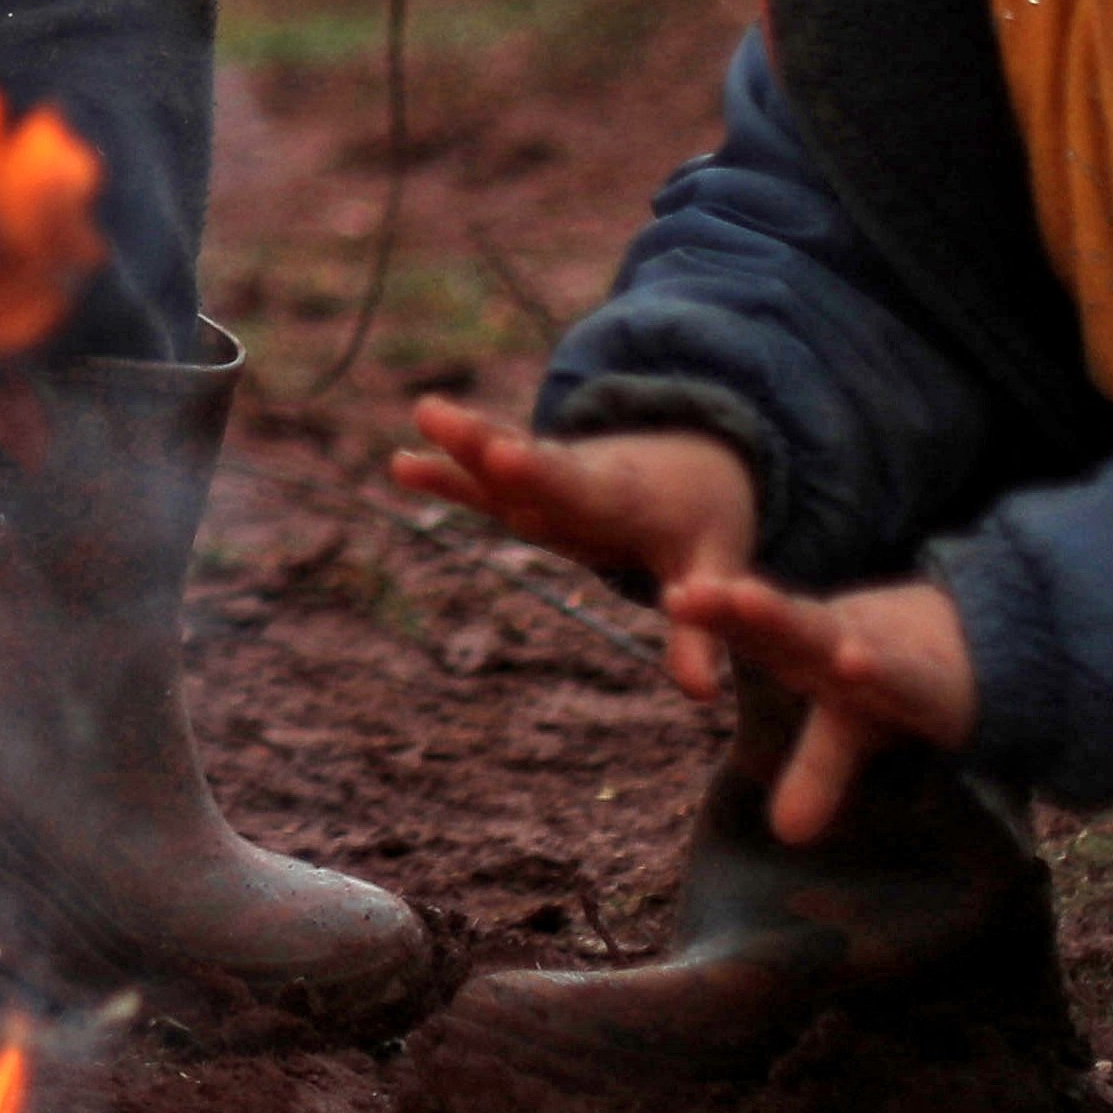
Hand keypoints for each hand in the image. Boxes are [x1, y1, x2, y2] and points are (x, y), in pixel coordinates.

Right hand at [391, 398, 760, 701]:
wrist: (695, 464)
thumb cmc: (700, 526)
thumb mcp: (711, 572)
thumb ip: (697, 635)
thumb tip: (702, 698)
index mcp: (619, 497)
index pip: (575, 488)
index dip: (540, 476)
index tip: (508, 458)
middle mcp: (576, 480)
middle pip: (526, 465)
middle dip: (485, 447)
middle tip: (440, 419)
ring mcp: (548, 478)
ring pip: (497, 461)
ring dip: (460, 443)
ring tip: (421, 415)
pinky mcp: (528, 482)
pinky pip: (482, 478)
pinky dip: (448, 470)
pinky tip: (401, 462)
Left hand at [659, 573, 979, 841]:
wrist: (991, 650)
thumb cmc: (902, 684)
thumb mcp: (856, 731)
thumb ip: (815, 773)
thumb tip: (787, 835)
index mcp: (811, 650)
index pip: (754, 631)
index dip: (714, 614)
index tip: (670, 594)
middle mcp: (839, 643)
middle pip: (779, 622)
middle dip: (734, 609)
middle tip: (686, 594)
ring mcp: (882, 653)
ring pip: (828, 632)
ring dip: (786, 618)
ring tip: (744, 600)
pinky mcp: (926, 678)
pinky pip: (897, 672)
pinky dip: (877, 667)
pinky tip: (853, 662)